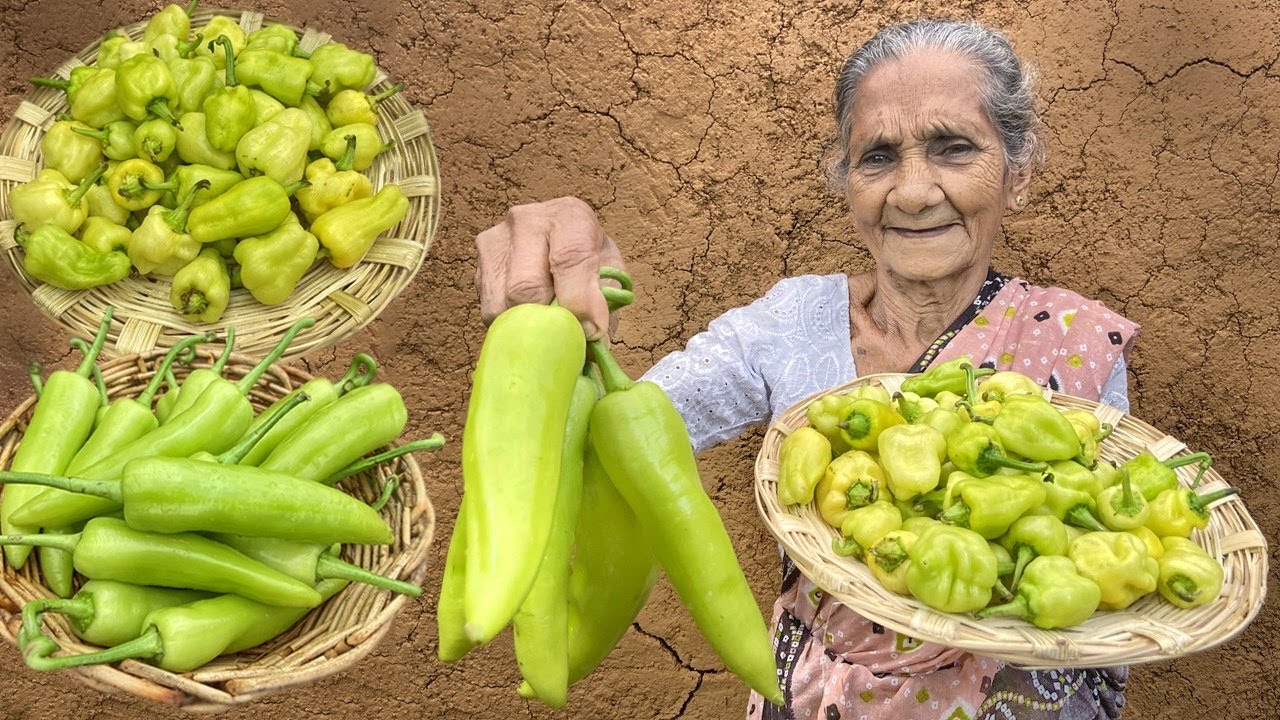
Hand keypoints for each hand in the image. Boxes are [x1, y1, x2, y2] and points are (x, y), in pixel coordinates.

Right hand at [475, 196, 624, 339]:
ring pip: (503, 305)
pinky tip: (531, 317)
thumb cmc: (591, 260)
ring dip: (529, 327)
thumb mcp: (610, 272)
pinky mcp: (479, 268)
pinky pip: (490, 313)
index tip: (591, 330)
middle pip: (526, 287)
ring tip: (551, 324)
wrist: (560, 245)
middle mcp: (526, 221)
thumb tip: (591, 334)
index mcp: (569, 216)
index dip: (579, 301)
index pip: (568, 259)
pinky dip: (512, 325)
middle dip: (549, 321)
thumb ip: (605, 298)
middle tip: (569, 335)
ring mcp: (495, 243)